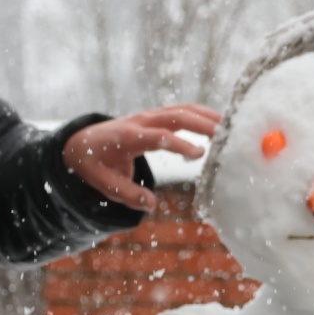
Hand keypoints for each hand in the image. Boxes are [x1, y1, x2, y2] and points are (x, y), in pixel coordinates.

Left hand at [63, 104, 220, 211]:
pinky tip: (220, 123)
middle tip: (225, 136)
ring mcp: (149, 115)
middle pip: (176, 116)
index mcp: (127, 137)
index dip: (180, 144)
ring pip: (182, 109)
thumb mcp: (103, 184)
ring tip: (231, 127)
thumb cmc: (94, 164)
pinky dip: (202, 114)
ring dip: (206, 116)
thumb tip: (150, 204)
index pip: (157, 137)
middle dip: (202, 124)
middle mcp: (140, 121)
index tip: (200, 154)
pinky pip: (182, 110)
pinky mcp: (156, 116)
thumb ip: (127, 194)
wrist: (82, 141)